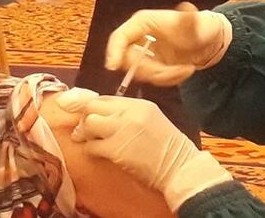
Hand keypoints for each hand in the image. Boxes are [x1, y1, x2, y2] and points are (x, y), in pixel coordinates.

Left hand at [63, 94, 230, 210]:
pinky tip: (99, 153)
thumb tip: (103, 115)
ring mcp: (122, 130)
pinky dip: (91, 150)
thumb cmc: (167, 147)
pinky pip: (91, 146)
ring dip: (86, 134)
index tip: (87, 114)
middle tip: (87, 130)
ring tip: (92, 141)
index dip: (92, 107)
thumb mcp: (151, 119)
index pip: (105, 98)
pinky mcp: (116, 150)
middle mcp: (129, 113)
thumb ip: (129, 114)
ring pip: (88, 124)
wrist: (179, 167)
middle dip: (85, 118)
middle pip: (92, 106)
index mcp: (139, 104)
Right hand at [105, 3, 232, 85]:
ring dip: (162, 76)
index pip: (119, 37)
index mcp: (143, 22)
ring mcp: (144, 52)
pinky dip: (167, 79)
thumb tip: (186, 9)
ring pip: (140, 72)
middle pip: (128, 59)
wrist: (210, 41)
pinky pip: (151, 78)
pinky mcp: (151, 65)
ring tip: (184, 69)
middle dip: (149, 70)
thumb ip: (190, 20)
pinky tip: (182, 71)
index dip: (114, 51)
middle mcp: (140, 37)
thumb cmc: (201, 26)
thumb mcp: (198, 23)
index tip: (112, 67)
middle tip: (171, 71)